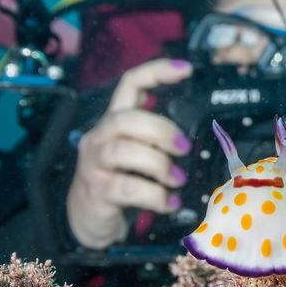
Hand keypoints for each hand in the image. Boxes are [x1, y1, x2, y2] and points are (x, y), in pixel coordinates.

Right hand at [66, 58, 193, 248]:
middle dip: (160, 130)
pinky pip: (126, 188)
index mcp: (115, 121)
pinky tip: (170, 202)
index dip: (156, 71)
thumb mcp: (137, 154)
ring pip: (123, 151)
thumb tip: (197, 139)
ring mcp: (95, 163)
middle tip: (184, 148)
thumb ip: (157, 141)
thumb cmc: (120, 179)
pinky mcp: (97, 191)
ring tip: (178, 179)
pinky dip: (154, 195)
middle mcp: (100, 136)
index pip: (130, 84)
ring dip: (159, 164)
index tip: (186, 69)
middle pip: (126, 119)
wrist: (88, 218)